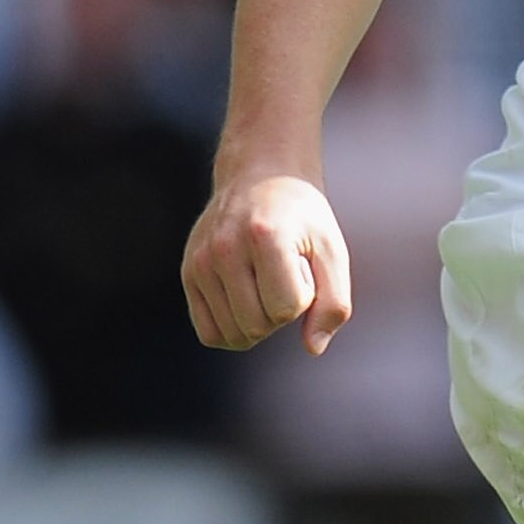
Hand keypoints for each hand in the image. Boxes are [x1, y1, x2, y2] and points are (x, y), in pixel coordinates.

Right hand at [182, 173, 352, 353]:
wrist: (260, 176)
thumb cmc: (302, 217)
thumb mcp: (332, 250)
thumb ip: (334, 302)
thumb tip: (314, 348)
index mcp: (264, 236)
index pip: (287, 307)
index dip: (306, 296)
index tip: (302, 265)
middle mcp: (224, 248)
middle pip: (257, 326)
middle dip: (281, 312)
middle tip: (282, 274)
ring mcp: (201, 261)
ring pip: (233, 334)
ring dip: (259, 321)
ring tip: (263, 282)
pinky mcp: (189, 273)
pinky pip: (209, 333)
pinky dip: (233, 331)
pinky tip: (247, 305)